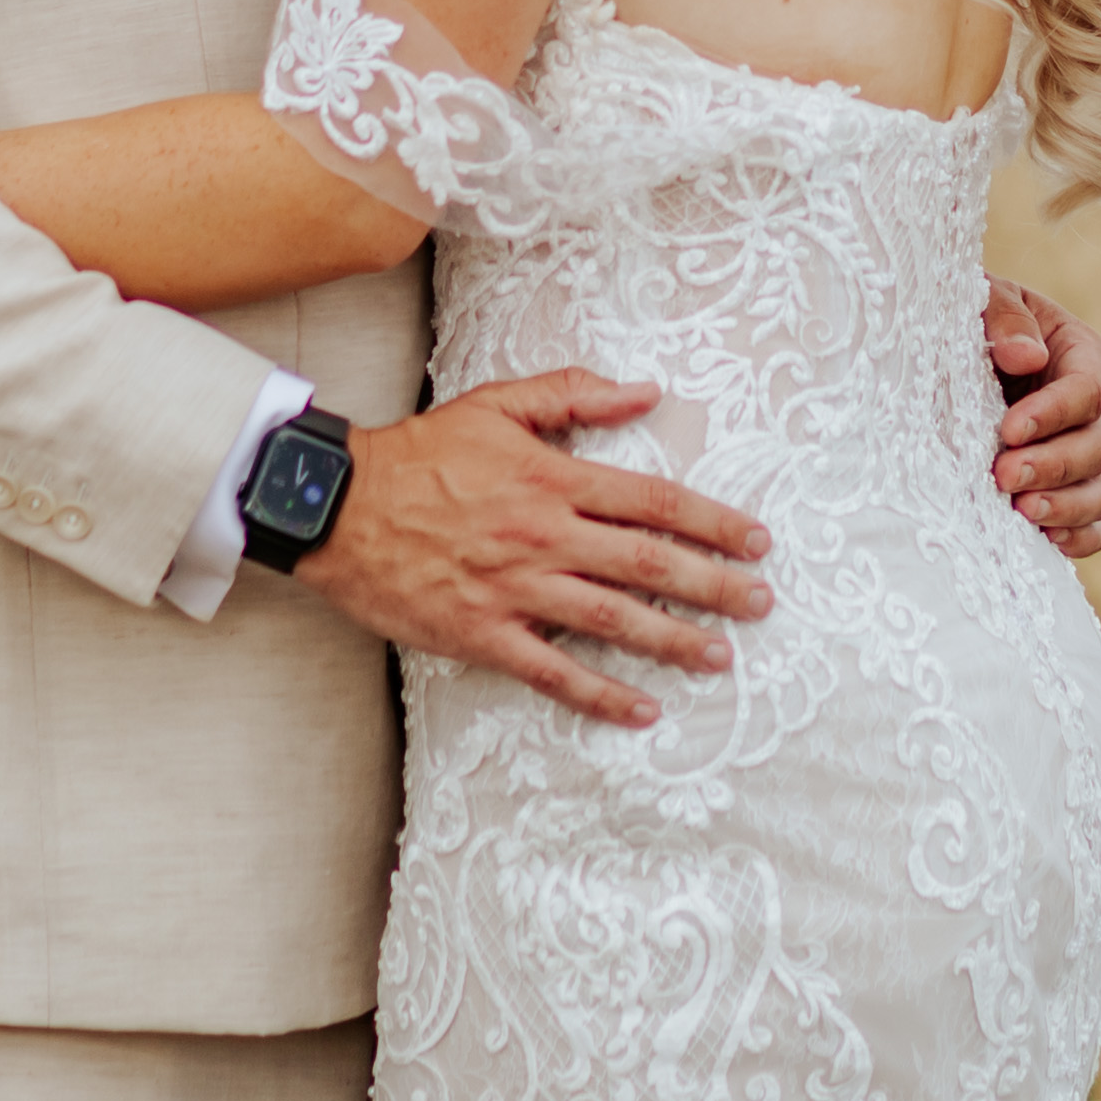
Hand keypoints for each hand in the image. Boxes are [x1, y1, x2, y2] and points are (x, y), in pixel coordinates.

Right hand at [295, 371, 772, 725]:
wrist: (337, 506)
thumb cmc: (419, 454)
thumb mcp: (497, 404)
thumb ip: (573, 395)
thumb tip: (646, 391)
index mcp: (552, 480)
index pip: (652, 502)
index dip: (712, 522)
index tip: (756, 541)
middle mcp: (543, 536)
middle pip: (648, 564)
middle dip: (715, 585)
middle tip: (763, 602)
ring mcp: (514, 589)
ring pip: (612, 620)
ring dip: (674, 640)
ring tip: (722, 656)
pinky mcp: (482, 633)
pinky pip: (552, 672)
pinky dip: (601, 695)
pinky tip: (643, 710)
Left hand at [987, 282, 1100, 558]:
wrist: (940, 354)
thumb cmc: (963, 317)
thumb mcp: (979, 299)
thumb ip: (1004, 318)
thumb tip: (1028, 357)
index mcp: (1079, 353)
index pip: (1086, 389)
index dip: (1054, 414)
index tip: (1008, 431)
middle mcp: (1090, 409)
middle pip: (1097, 446)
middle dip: (1053, 466)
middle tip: (1002, 477)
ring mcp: (1081, 455)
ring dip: (1067, 507)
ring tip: (1021, 512)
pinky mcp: (1066, 492)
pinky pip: (1095, 525)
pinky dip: (1079, 537)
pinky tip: (1043, 540)